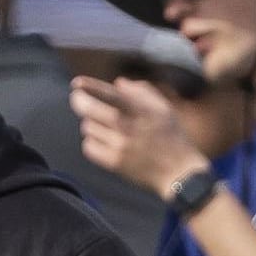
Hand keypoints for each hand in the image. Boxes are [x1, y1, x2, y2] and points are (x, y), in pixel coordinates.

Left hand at [69, 76, 207, 197]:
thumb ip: (141, 92)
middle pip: (90, 110)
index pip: (111, 95)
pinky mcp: (115, 163)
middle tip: (77, 98)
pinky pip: (89, 147)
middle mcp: (129, 128)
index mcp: (142, 111)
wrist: (179, 172)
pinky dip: (92, 142)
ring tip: (106, 127)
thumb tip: (118, 83)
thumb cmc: (171, 136)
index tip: (76, 83)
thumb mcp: (163, 109)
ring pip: (88, 128)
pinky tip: (104, 142)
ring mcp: (120, 147)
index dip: (92, 87)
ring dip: (92, 124)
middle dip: (79, 101)